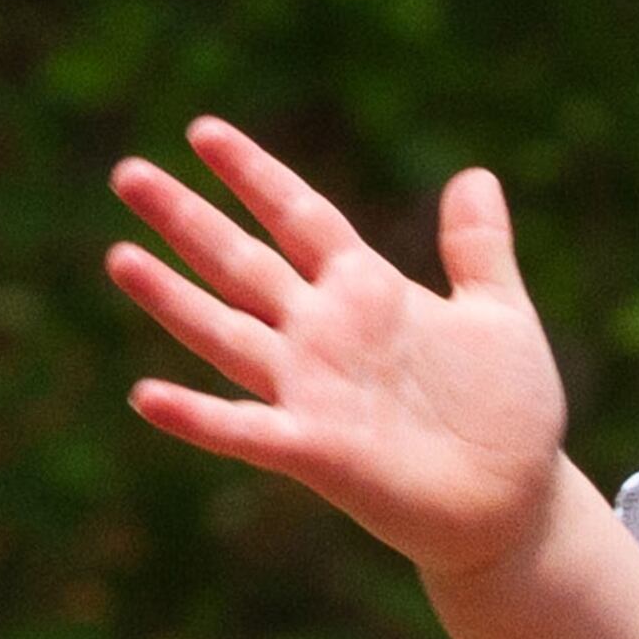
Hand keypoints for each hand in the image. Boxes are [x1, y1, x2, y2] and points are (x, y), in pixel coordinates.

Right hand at [106, 118, 568, 586]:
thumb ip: (479, 249)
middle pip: (242, 264)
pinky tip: (147, 395)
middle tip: (127, 173)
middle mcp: (325, 335)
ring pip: (228, 334)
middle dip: (187, 220)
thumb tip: (476, 175)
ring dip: (173, 299)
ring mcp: (315, 392)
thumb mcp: (501, 317)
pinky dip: (198, 417)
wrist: (519, 507)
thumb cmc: (509, 416)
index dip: (254, 175)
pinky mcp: (317, 452)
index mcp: (365, 291)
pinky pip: (246, 431)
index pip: (299, 216)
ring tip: (120, 258)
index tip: (202, 132)